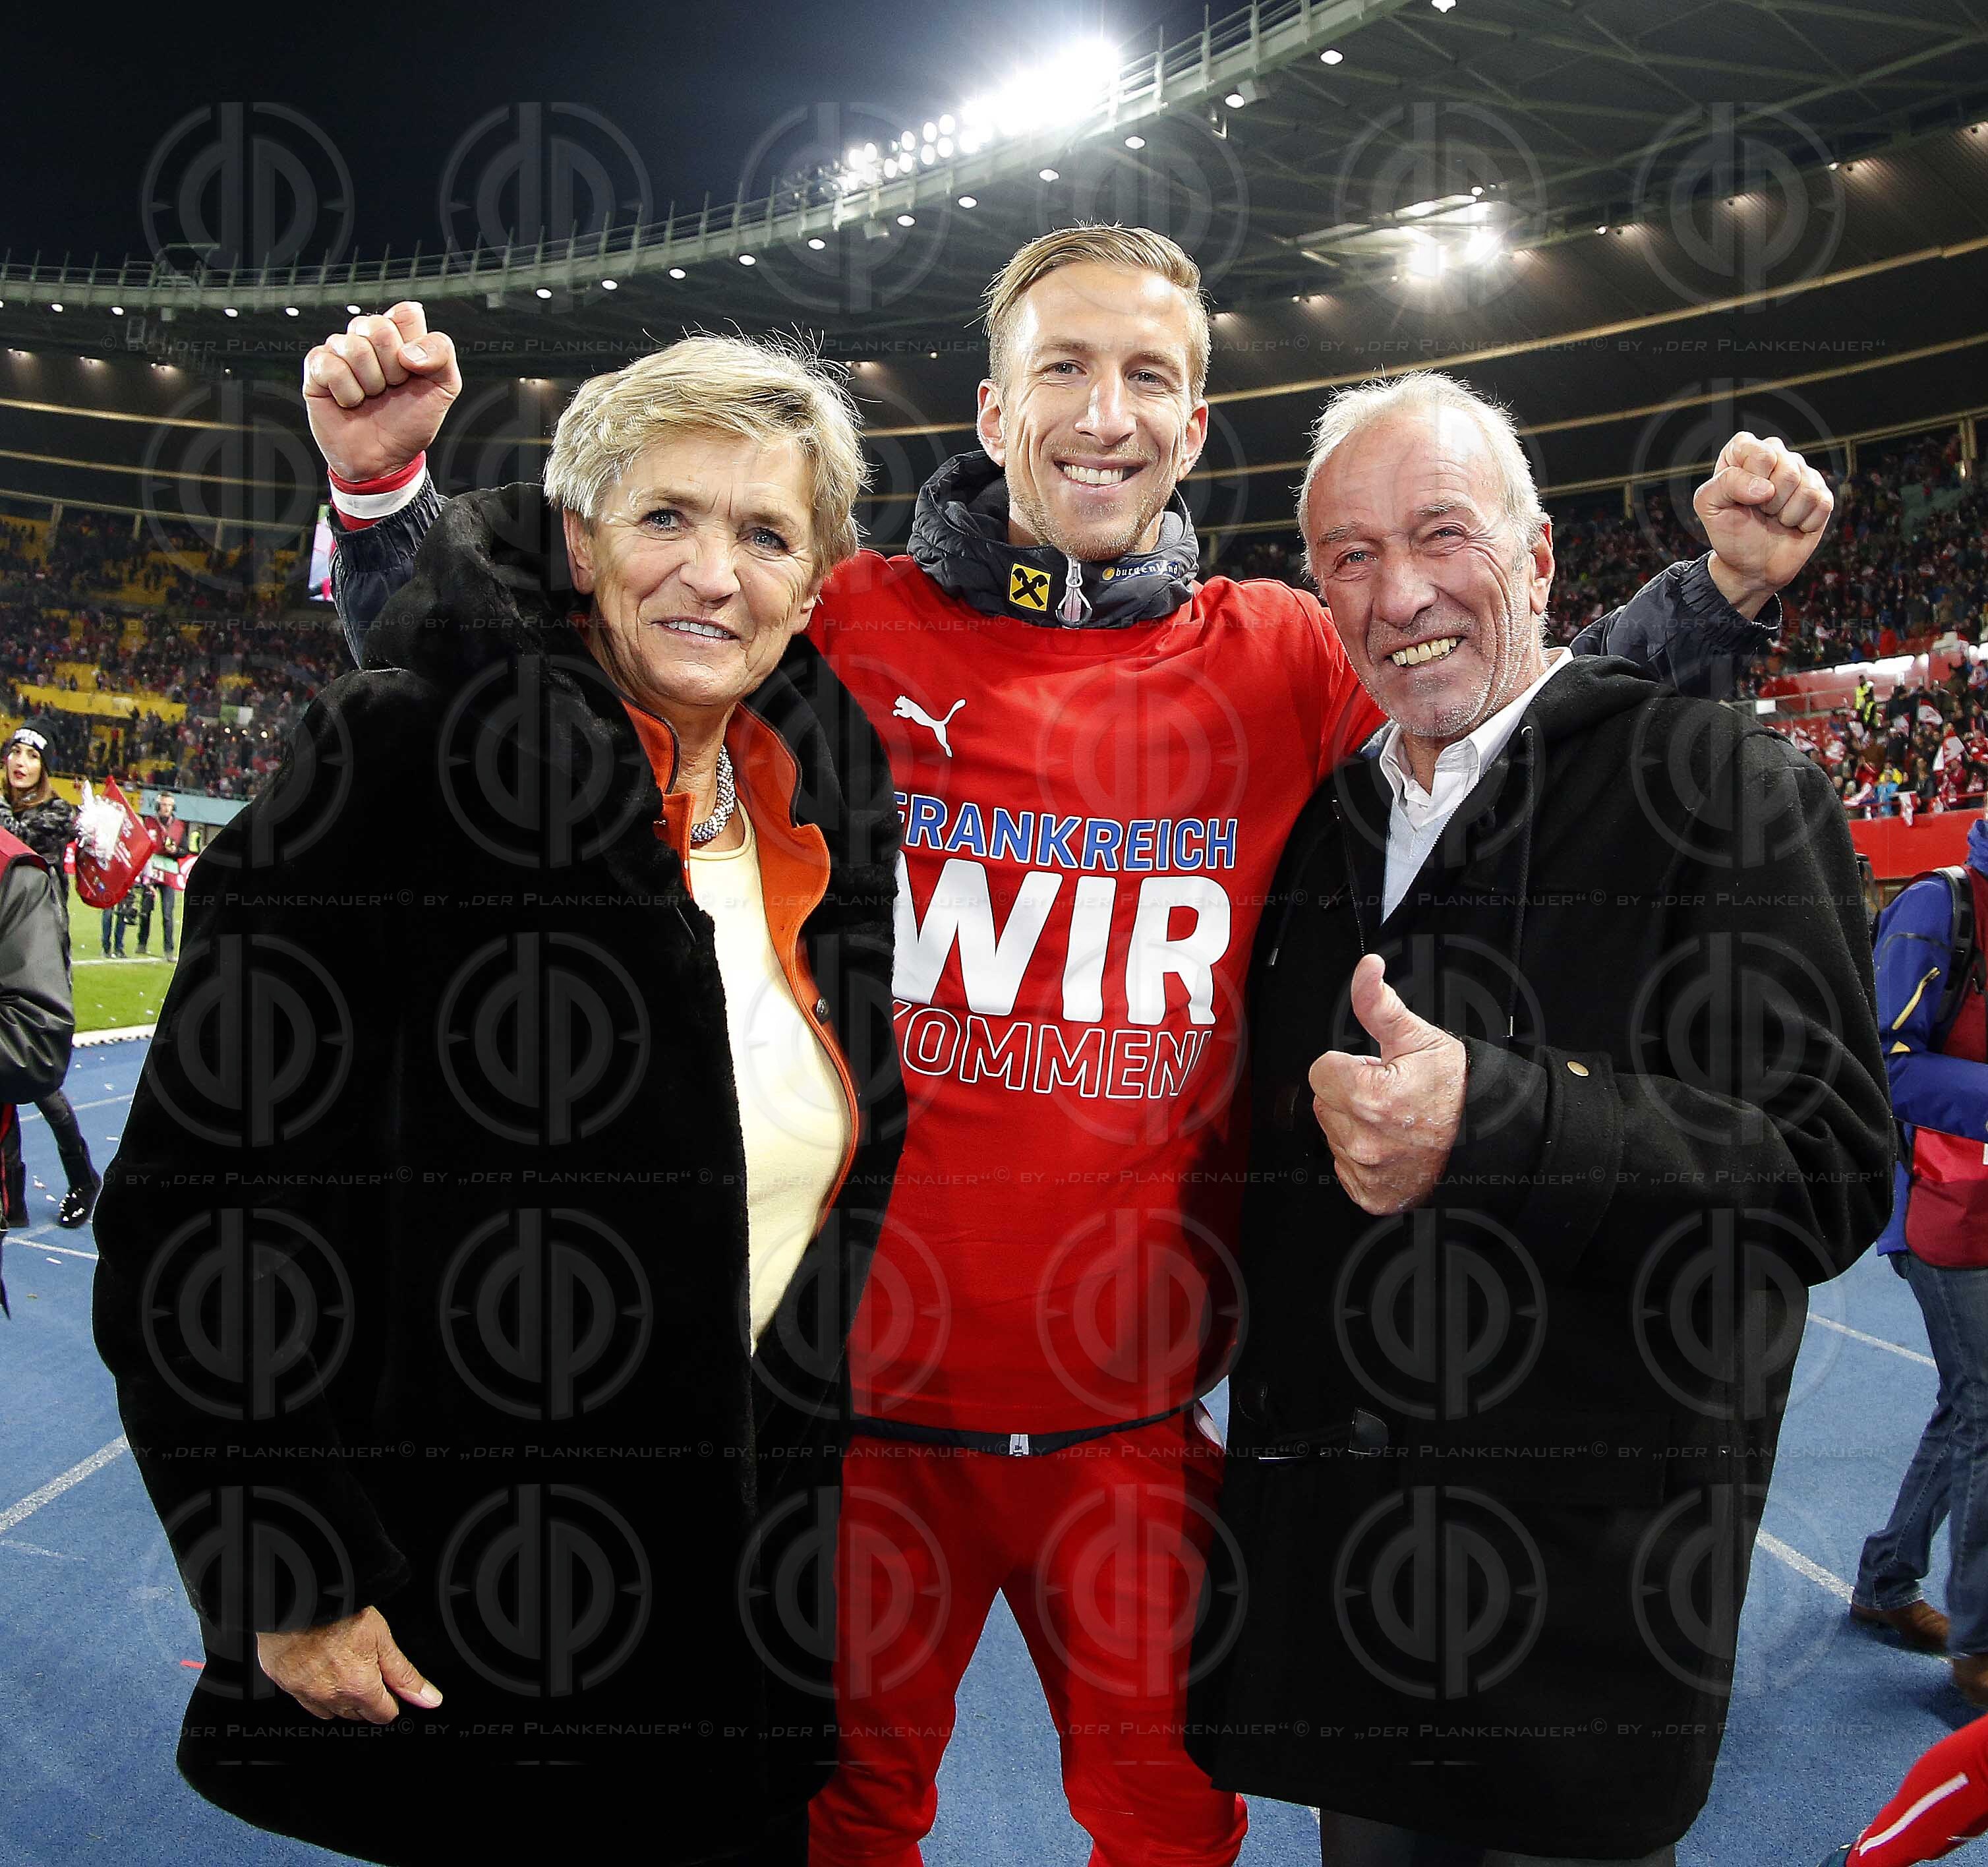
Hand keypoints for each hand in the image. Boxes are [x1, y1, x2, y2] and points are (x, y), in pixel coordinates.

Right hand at [255, 1604, 442, 1723]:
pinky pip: (307, 1702)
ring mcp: (304, 1694)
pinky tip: (323, 1672)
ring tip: (347, 1669)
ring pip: (331, 1711)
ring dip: (343, 1699)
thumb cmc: (338, 1611)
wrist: (296, 1598)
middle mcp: (330, 1696)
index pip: (383, 1714)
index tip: (392, 1688)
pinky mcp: (286, 1685)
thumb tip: (430, 1699)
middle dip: (369, 1699)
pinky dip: (318, 1693)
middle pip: (358, 1714)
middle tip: (370, 1671)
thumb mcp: (382, 1637)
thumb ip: (404, 1674)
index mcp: (358, 1687)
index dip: (392, 1700)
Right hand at [302, 301, 460, 483]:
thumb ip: (442, 354)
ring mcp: (340, 350)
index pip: (405, 312)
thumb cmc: (411, 422)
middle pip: (378, 327)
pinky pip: (330, 367)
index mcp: (399, 335)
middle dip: (392, 368)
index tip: (414, 371)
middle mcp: (367, 337)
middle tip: (392, 389)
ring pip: (353, 347)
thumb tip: (408, 352)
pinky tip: (350, 402)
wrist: (385, 459)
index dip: (413, 344)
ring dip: (370, 383)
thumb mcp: (444, 388)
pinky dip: (347, 393)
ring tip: (371, 397)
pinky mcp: (316, 367)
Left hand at [1308, 954, 1466, 1215]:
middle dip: (1349, 1093)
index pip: (1321, 1070)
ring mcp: (1366, 1171)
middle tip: (1389, 1094)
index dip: (1349, 1065)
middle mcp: (1363, 1140)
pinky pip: (1344, 1167)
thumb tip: (1366, 969)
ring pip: (1332, 1134)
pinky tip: (1390, 1145)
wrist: (1488, 1134)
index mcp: (1368, 1098)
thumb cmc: (1456, 1086)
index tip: (1376, 1071)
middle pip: (1324, 1102)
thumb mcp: (1418, 1036)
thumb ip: (1379, 1004)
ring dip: (1354, 1124)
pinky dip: (1362, 1157)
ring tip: (1393, 1119)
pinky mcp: (1370, 1195)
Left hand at [1695, 432, 1832, 617]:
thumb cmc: (1729, 532)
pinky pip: (1822, 503)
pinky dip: (1804, 523)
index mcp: (1744, 452)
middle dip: (1769, 501)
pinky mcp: (1822, 494)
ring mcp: (1802, 474)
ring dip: (1786, 514)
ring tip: (1774, 518)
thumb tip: (1767, 487)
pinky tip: (1792, 524)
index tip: (1741, 498)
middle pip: (1787, 469)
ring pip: (1805, 488)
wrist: (1752, 566)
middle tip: (1760, 511)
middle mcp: (1776, 456)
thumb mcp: (1709, 506)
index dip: (1751, 478)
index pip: (1758, 451)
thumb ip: (1726, 483)